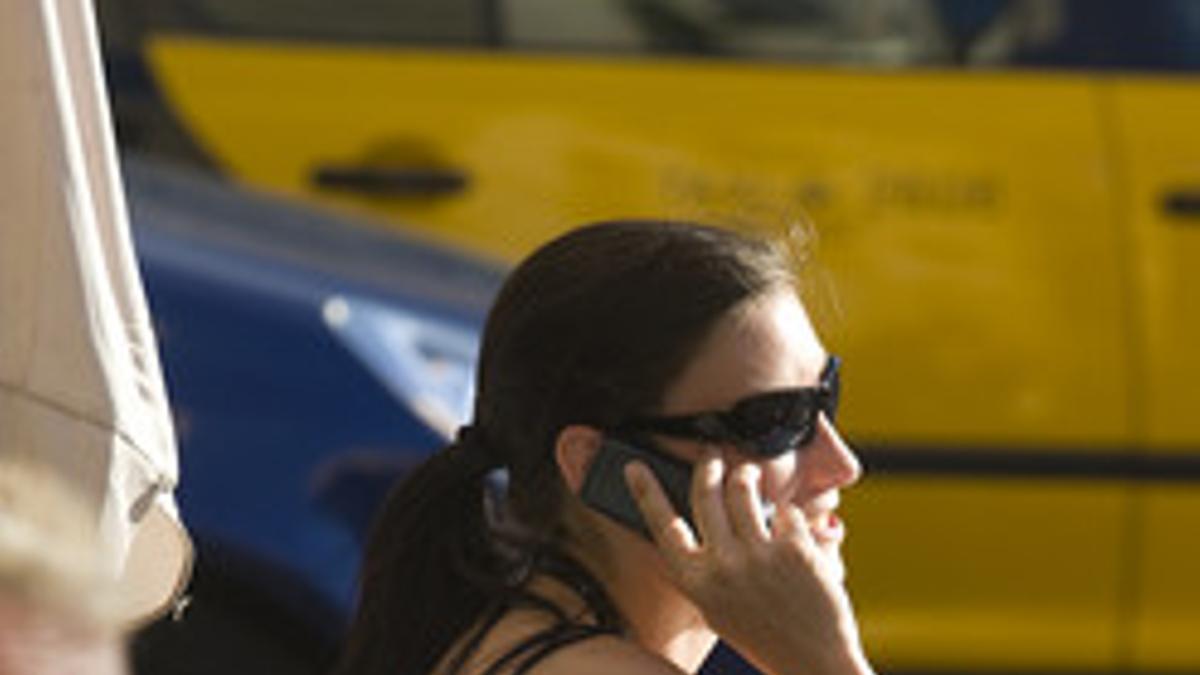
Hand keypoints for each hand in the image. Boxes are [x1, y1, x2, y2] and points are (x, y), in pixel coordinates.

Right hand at [625, 453, 872, 674]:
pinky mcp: (794, 548)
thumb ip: (703, 569)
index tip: (635, 466)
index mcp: (695, 583)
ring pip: (743, 489)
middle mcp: (722, 566)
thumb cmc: (763, 634)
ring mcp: (758, 555)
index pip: (662, 526)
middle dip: (709, 466)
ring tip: (749, 473)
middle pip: (705, 493)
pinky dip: (788, 515)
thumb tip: (692, 518)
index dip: (646, 492)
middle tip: (713, 456)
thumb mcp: (716, 608)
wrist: (813, 663)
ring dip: (746, 474)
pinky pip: (785, 510)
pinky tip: (793, 530)